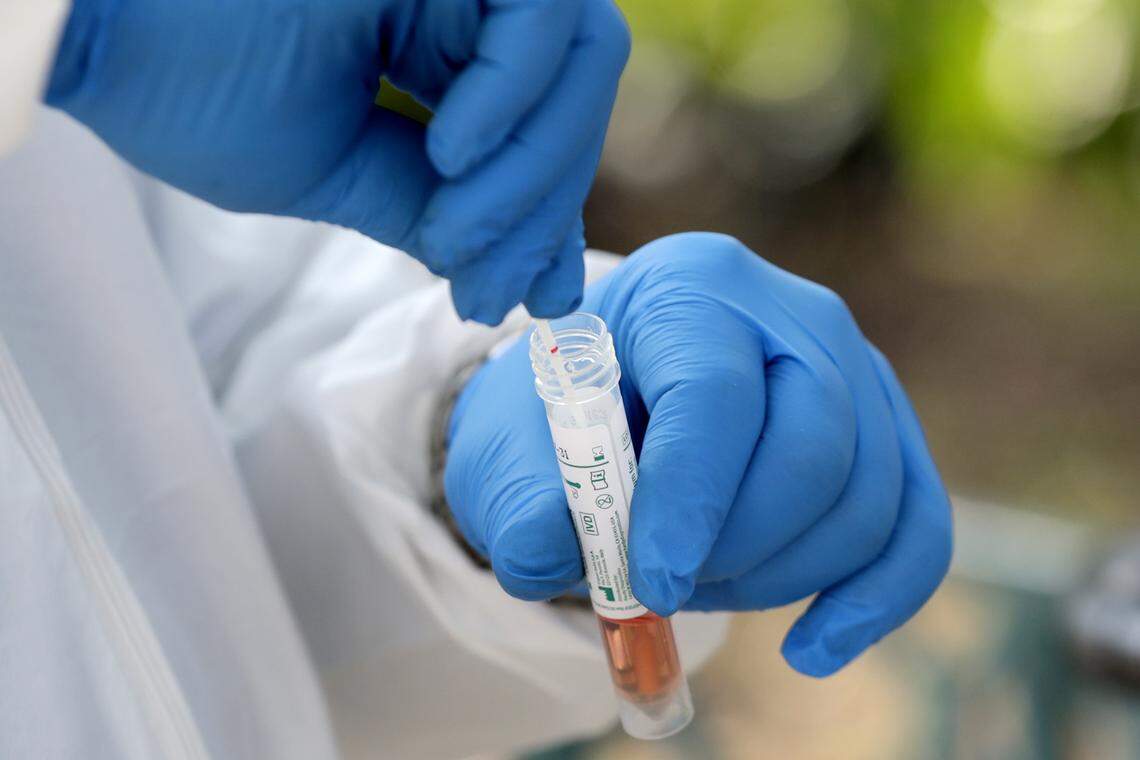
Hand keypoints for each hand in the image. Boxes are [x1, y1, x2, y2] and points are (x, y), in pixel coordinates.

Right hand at [46, 0, 628, 324]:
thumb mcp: (337, 176)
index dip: (549, 215)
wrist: (104, 32)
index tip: (537, 297)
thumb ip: (432, 211)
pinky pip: (541, 14)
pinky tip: (448, 149)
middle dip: (544, 206)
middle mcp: (456, 3)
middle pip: (577, 96)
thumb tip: (512, 275)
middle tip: (484, 278)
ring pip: (580, 57)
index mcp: (431, 51)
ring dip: (534, 166)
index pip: (538, 131)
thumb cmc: (193, 92)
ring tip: (452, 225)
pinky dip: (516, 97)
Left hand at [446, 233, 952, 675]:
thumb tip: (551, 557)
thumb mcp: (514, 447)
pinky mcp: (890, 432)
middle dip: (737, 546)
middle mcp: (794, 315)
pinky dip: (872, 600)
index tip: (649, 583)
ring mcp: (858, 370)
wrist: (616, 400)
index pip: (715, 394)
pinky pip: (917, 527)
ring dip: (779, 577)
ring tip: (698, 586)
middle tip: (667, 587)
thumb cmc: (566, 415)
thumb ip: (523, 503)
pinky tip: (810, 649)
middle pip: (814, 448)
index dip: (688, 498)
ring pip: (867, 500)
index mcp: (690, 289)